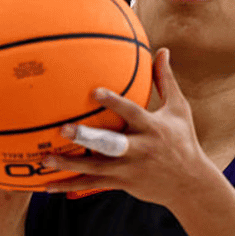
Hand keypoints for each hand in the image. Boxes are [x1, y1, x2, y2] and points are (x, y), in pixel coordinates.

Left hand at [42, 48, 217, 207]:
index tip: (94, 91)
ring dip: (69, 165)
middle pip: (110, 144)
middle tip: (64, 129)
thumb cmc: (183, 140)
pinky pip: (91, 184)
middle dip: (87, 138)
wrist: (190, 183)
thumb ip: (165, 80)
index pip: (131, 113)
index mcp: (151, 128)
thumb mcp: (179, 109)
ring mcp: (128, 169)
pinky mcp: (121, 183)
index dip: (114, 103)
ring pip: (95, 168)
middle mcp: (139, 149)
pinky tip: (47, 186)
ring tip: (44, 159)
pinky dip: (69, 186)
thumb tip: (162, 49)